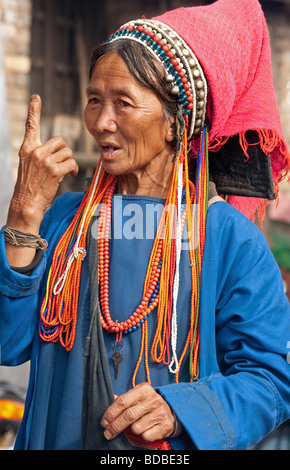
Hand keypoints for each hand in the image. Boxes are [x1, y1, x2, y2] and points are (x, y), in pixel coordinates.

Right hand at [9, 94, 78, 227]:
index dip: (34, 110)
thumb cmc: (31, 186)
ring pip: (67, 152)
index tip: (36, 97)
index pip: (31, 125)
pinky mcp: (54, 170)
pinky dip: (73, 169)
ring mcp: (44, 160)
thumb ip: (39, 154)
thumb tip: (57, 149)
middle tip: (64, 162)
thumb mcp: (29, 166)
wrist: (26, 203)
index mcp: (27, 148)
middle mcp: (35, 151)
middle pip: (60, 140)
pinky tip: (70, 175)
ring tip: (66, 171)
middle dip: (65, 151)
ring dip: (70, 161)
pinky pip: (71, 162)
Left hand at [101, 382, 174, 441]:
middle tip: (107, 433)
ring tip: (138, 424)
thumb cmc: (148, 404)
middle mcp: (153, 399)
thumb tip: (109, 398)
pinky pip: (145, 436)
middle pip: (128, 416)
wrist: (171, 412)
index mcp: (144, 389)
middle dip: (115, 426)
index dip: (110, 413)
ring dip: (132, 430)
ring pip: (136, 428)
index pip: (122, 401)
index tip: (103, 422)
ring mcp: (160, 412)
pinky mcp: (165, 426)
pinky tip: (147, 429)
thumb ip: (124, 399)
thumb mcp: (137, 397)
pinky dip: (143, 435)